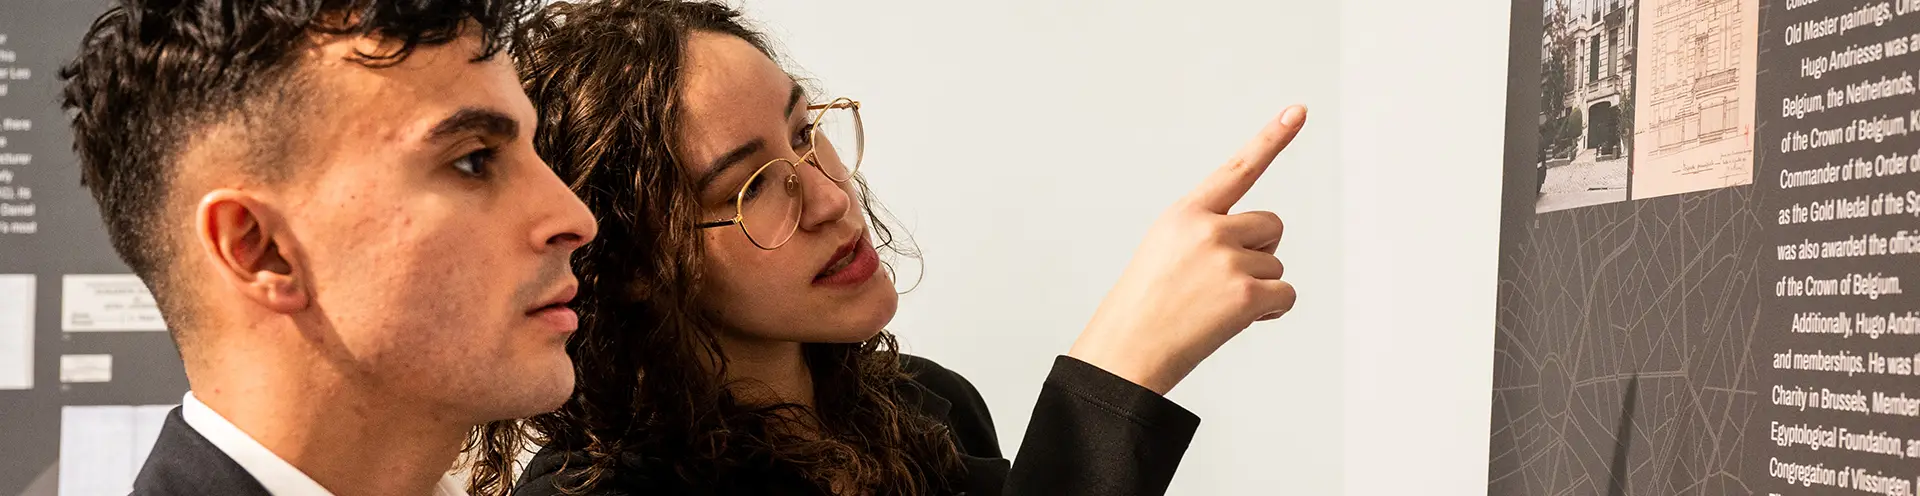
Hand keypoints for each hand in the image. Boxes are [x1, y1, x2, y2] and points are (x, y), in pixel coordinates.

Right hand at [1067, 105, 1304, 394]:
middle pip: (1271, 227)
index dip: (1273, 138)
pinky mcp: (1246, 293)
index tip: (1300, 110)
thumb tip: (1261, 244)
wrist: (1126, 352)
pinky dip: (1269, 312)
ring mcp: (1228, 259)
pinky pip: (1286, 295)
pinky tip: (1236, 322)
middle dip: (1259, 253)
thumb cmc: (1144, 308)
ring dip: (1257, 289)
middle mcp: (1208, 228)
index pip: (1238, 169)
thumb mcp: (1164, 251)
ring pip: (1276, 265)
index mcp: (1185, 213)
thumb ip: (1207, 233)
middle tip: (1218, 284)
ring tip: (1213, 308)